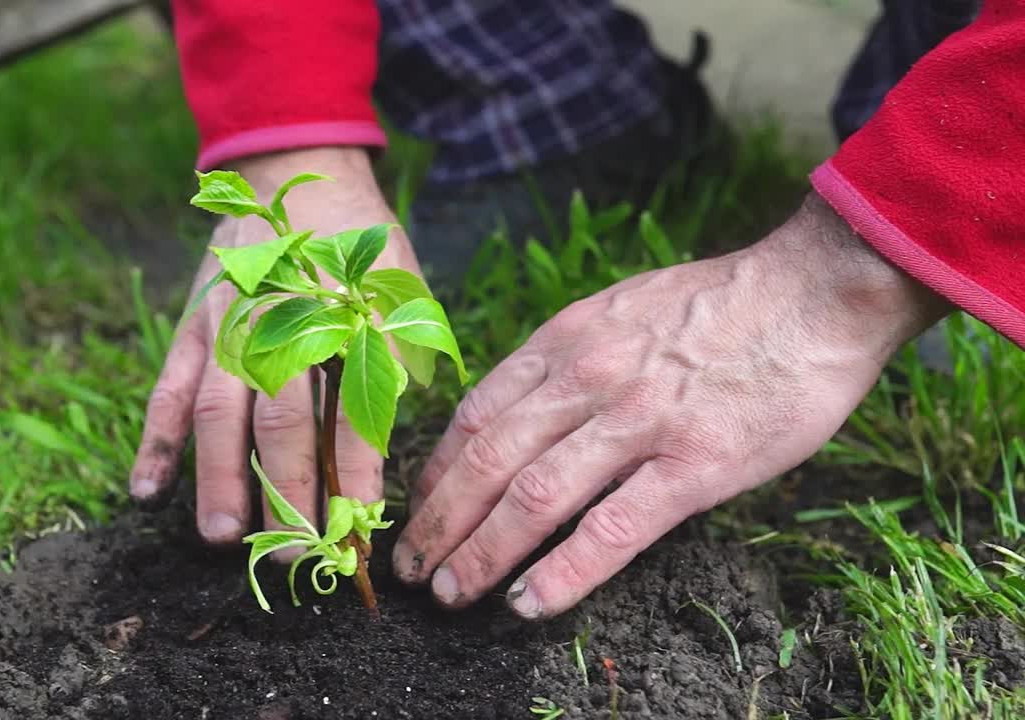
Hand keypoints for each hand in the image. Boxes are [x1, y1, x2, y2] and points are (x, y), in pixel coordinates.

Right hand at [130, 147, 422, 546]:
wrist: (297, 174)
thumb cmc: (358, 248)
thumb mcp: (398, 290)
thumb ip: (395, 358)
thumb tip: (385, 446)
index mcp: (343, 316)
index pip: (354, 409)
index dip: (358, 472)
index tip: (361, 528)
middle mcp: (282, 323)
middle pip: (281, 422)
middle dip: (287, 494)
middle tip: (292, 555)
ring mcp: (227, 326)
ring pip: (218, 413)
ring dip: (218, 478)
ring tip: (223, 537)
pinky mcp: (191, 328)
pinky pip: (166, 389)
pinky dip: (154, 439)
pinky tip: (145, 489)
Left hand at [393, 194, 950, 618]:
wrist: (812, 292)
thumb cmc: (717, 305)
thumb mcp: (618, 309)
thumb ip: (566, 358)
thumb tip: (522, 413)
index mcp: (564, 341)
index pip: (474, 415)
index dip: (434, 472)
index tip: (416, 509)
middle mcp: (587, 380)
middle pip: (487, 464)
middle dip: (438, 524)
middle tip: (410, 569)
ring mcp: (638, 424)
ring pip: (533, 500)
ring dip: (480, 555)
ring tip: (450, 594)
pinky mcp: (694, 467)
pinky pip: (610, 530)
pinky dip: (561, 573)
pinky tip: (527, 604)